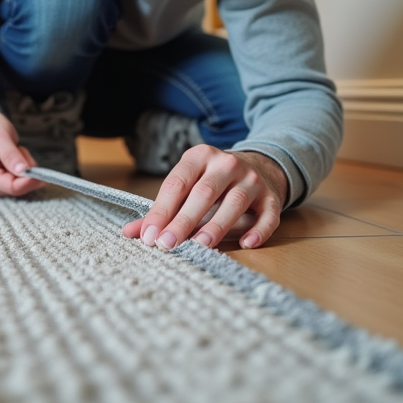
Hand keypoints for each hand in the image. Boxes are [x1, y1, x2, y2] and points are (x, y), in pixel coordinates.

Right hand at [0, 92, 44, 196]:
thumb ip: (10, 155)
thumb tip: (23, 172)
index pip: (11, 187)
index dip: (29, 181)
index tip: (43, 173)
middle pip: (15, 187)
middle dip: (24, 170)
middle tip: (19, 150)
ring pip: (18, 185)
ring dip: (23, 168)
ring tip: (13, 150)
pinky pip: (16, 182)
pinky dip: (20, 170)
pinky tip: (13, 157)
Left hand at [122, 146, 288, 249]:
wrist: (260, 165)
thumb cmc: (213, 180)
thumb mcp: (188, 185)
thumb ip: (161, 209)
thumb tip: (131, 233)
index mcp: (199, 157)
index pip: (177, 184)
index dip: (161, 210)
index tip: (149, 236)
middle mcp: (227, 164)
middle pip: (204, 193)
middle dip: (184, 220)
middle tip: (167, 244)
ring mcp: (252, 179)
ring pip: (235, 202)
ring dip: (217, 226)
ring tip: (200, 246)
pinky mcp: (271, 196)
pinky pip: (268, 214)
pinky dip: (259, 229)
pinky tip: (246, 243)